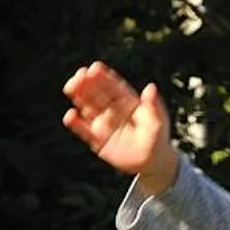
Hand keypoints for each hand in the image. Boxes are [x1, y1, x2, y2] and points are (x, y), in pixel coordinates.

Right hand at [62, 61, 178, 194]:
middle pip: (97, 94)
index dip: (104, 77)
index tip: (94, 68)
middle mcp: (113, 110)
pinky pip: (85, 131)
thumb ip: (153, 104)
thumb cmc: (158, 137)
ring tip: (70, 87)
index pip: (113, 87)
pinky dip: (76, 124)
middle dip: (87, 84)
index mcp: (127, 101)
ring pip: (88, 108)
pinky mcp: (98, 141)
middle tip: (78, 74)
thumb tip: (150, 87)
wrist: (152, 161)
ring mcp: (104, 124)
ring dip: (79, 98)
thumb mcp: (159, 120)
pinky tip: (70, 115)